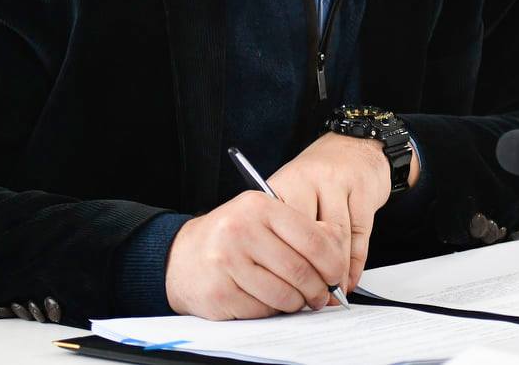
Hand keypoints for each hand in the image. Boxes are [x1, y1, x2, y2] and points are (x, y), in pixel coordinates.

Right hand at [163, 190, 349, 319]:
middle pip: (300, 270)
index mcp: (259, 207)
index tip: (336, 274)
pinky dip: (272, 311)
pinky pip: (262, 311)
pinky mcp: (219, 293)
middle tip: (321, 296)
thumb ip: (299, 230)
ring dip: (297, 304)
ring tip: (296, 300)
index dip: (332, 262)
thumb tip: (337, 258)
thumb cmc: (230, 237)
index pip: (313, 238)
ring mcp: (227, 262)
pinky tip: (267, 301)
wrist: (181, 257)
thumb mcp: (263, 219)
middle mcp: (242, 230)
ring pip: (283, 295)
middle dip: (318, 290)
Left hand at [267, 132, 407, 291]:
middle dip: (314, 274)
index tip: (290, 292)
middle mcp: (304, 180)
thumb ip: (287, 239)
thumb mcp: (291, 202)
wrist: (352, 147)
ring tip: (335, 290)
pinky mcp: (362, 187)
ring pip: (337, 238)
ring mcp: (335, 181)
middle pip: (307, 238)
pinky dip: (356, 263)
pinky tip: (350, 277)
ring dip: (337, 271)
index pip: (276, 236)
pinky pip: (360, 233)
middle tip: (317, 297)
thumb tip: (287, 286)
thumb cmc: (316, 182)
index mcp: (278, 188)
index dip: (285, 269)